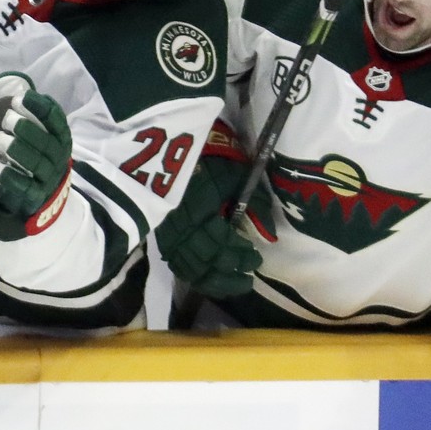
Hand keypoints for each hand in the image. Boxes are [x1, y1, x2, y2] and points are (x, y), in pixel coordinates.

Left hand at [0, 74, 73, 240]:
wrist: (43, 194)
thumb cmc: (37, 156)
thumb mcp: (41, 135)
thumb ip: (33, 117)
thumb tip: (20, 93)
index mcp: (62, 139)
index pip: (57, 121)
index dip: (39, 107)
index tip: (19, 98)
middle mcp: (59, 158)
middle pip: (46, 142)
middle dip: (25, 128)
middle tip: (7, 119)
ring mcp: (48, 178)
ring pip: (35, 163)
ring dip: (15, 149)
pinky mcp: (35, 195)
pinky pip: (23, 186)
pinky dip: (7, 175)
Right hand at [153, 121, 274, 297]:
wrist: (170, 146)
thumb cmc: (208, 158)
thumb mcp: (236, 176)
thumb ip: (255, 206)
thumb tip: (270, 236)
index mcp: (200, 213)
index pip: (221, 245)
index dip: (239, 256)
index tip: (256, 258)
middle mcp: (180, 229)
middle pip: (205, 264)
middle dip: (228, 274)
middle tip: (247, 278)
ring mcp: (167, 234)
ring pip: (189, 269)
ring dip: (212, 280)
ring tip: (231, 283)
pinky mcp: (160, 235)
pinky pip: (176, 263)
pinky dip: (193, 274)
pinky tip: (207, 277)